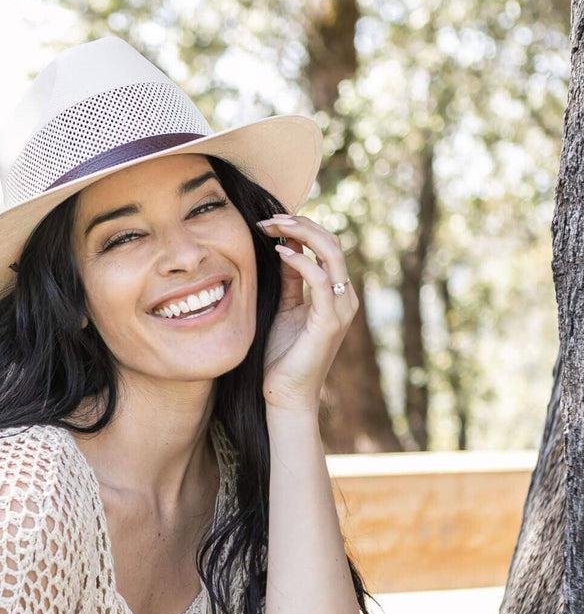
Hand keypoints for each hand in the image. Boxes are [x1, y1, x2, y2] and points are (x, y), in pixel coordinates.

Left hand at [255, 213, 358, 413]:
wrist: (284, 395)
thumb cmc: (281, 356)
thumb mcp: (284, 308)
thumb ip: (290, 280)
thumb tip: (285, 247)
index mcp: (334, 293)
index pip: (325, 247)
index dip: (300, 229)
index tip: (269, 221)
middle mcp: (343, 297)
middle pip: (331, 243)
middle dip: (300, 224)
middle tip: (269, 217)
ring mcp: (340, 309)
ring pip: (330, 253)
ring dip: (301, 233)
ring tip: (272, 226)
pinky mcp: (330, 321)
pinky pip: (319, 279)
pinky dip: (299, 260)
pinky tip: (279, 252)